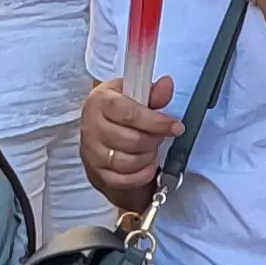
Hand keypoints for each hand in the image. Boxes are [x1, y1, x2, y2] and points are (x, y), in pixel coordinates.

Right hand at [83, 73, 183, 201]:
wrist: (100, 135)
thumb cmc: (118, 113)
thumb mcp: (134, 95)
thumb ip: (153, 93)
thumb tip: (167, 85)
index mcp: (100, 101)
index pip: (128, 113)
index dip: (154, 121)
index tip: (174, 125)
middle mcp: (91, 126)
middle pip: (131, 139)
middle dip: (154, 139)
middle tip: (161, 135)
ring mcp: (92, 152)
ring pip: (128, 161)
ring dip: (147, 156)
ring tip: (152, 148)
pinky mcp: (97, 172)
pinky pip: (124, 179)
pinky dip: (141, 174)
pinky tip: (147, 164)